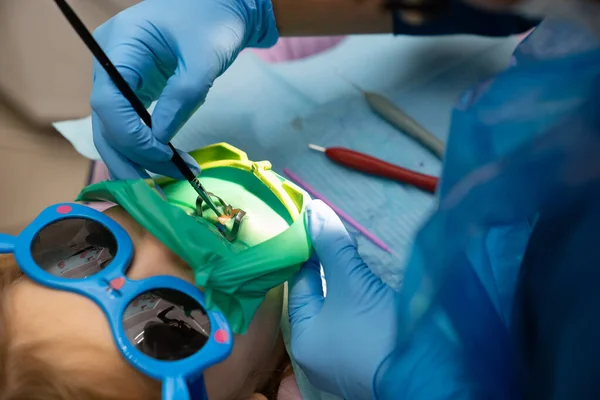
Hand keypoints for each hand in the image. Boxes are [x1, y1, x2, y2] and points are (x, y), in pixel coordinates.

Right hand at [90, 0, 277, 179]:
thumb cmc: (213, 22)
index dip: (130, 136)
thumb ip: (182, 98)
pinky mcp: (135, 87)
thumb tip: (160, 140)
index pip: (108, 102)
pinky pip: (131, 121)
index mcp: (119, 45)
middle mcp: (111, 62)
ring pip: (115, 126)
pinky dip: (146, 144)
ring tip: (167, 179)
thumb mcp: (204, 59)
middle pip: (105, 120)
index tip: (160, 156)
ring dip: (137, 156)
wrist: (222, 6)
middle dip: (128, 157)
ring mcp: (120, 76)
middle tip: (152, 190)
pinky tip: (167, 162)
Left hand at [288, 200, 397, 398]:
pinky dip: (362, 299)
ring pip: (341, 308)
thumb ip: (332, 245)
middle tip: (341, 235)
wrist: (429, 376)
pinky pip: (358, 321)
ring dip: (348, 280)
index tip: (319, 226)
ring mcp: (345, 358)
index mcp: (304, 339)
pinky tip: (370, 280)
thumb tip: (314, 209)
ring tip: (356, 252)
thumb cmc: (377, 331)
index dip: (308, 253)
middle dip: (331, 264)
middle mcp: (319, 352)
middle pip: (320, 296)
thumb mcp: (351, 281)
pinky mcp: (370, 358)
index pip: (299, 285)